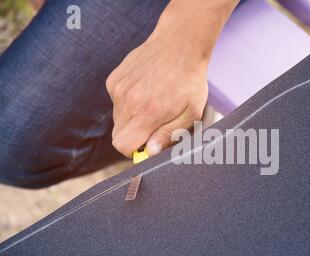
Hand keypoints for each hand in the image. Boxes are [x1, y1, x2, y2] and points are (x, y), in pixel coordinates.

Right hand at [106, 30, 207, 157]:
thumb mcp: (190, 113)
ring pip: (118, 119)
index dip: (135, 150)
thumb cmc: (190, 81)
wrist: (179, 44)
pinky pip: (116, 102)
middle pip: (118, 135)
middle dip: (135, 136)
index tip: (148, 144)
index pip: (123, 146)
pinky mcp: (114, 79)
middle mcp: (128, 101)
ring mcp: (118, 88)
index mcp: (147, 113)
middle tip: (154, 123)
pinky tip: (145, 90)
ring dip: (132, 119)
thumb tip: (150, 152)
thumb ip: (169, 135)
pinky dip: (128, 102)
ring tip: (152, 103)